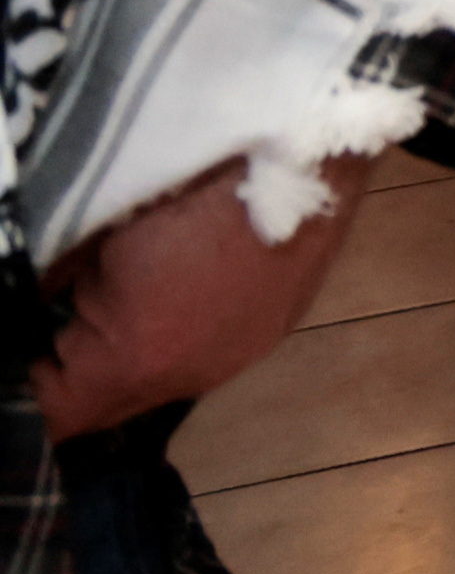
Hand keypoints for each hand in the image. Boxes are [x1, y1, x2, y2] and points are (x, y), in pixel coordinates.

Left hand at [37, 158, 356, 438]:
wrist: (306, 160)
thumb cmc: (188, 189)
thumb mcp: (98, 238)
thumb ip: (58, 287)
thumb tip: (34, 308)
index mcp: (135, 360)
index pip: (58, 414)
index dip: (27, 390)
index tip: (16, 353)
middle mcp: (187, 379)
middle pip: (107, 410)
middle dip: (73, 379)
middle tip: (51, 330)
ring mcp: (234, 361)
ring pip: (156, 385)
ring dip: (126, 360)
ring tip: (115, 307)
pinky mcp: (267, 335)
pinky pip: (199, 358)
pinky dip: (173, 339)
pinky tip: (178, 294)